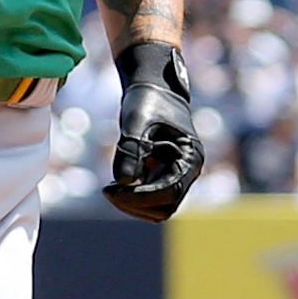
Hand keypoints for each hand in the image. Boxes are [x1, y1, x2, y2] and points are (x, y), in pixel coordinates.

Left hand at [101, 39, 200, 222]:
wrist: (152, 90)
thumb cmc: (147, 101)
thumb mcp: (135, 120)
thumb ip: (131, 149)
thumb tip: (124, 182)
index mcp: (191, 156)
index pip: (169, 191)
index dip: (140, 196)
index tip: (113, 189)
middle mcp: (189, 170)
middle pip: (165, 205)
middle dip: (135, 203)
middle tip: (107, 189)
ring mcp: (178, 176)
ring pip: (159, 208)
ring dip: (134, 204)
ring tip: (111, 187)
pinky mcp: (165, 177)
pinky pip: (151, 200)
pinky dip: (133, 198)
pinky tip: (116, 183)